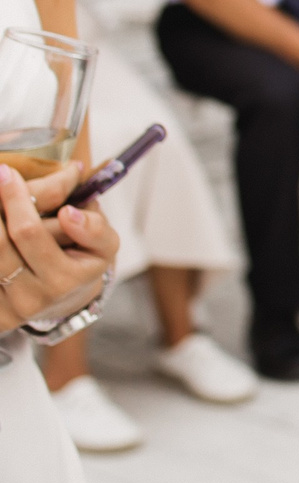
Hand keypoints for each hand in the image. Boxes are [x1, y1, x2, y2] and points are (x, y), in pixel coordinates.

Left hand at [0, 164, 116, 331]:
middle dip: (0, 208)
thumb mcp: (104, 245)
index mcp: (65, 281)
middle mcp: (32, 299)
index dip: (17, 200)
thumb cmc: (83, 262)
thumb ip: (95, 228)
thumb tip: (69, 214)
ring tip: (0, 203)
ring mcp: (8, 309)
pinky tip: (2, 225)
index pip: (30, 232)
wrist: (63, 301)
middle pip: (0, 244)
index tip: (7, 173)